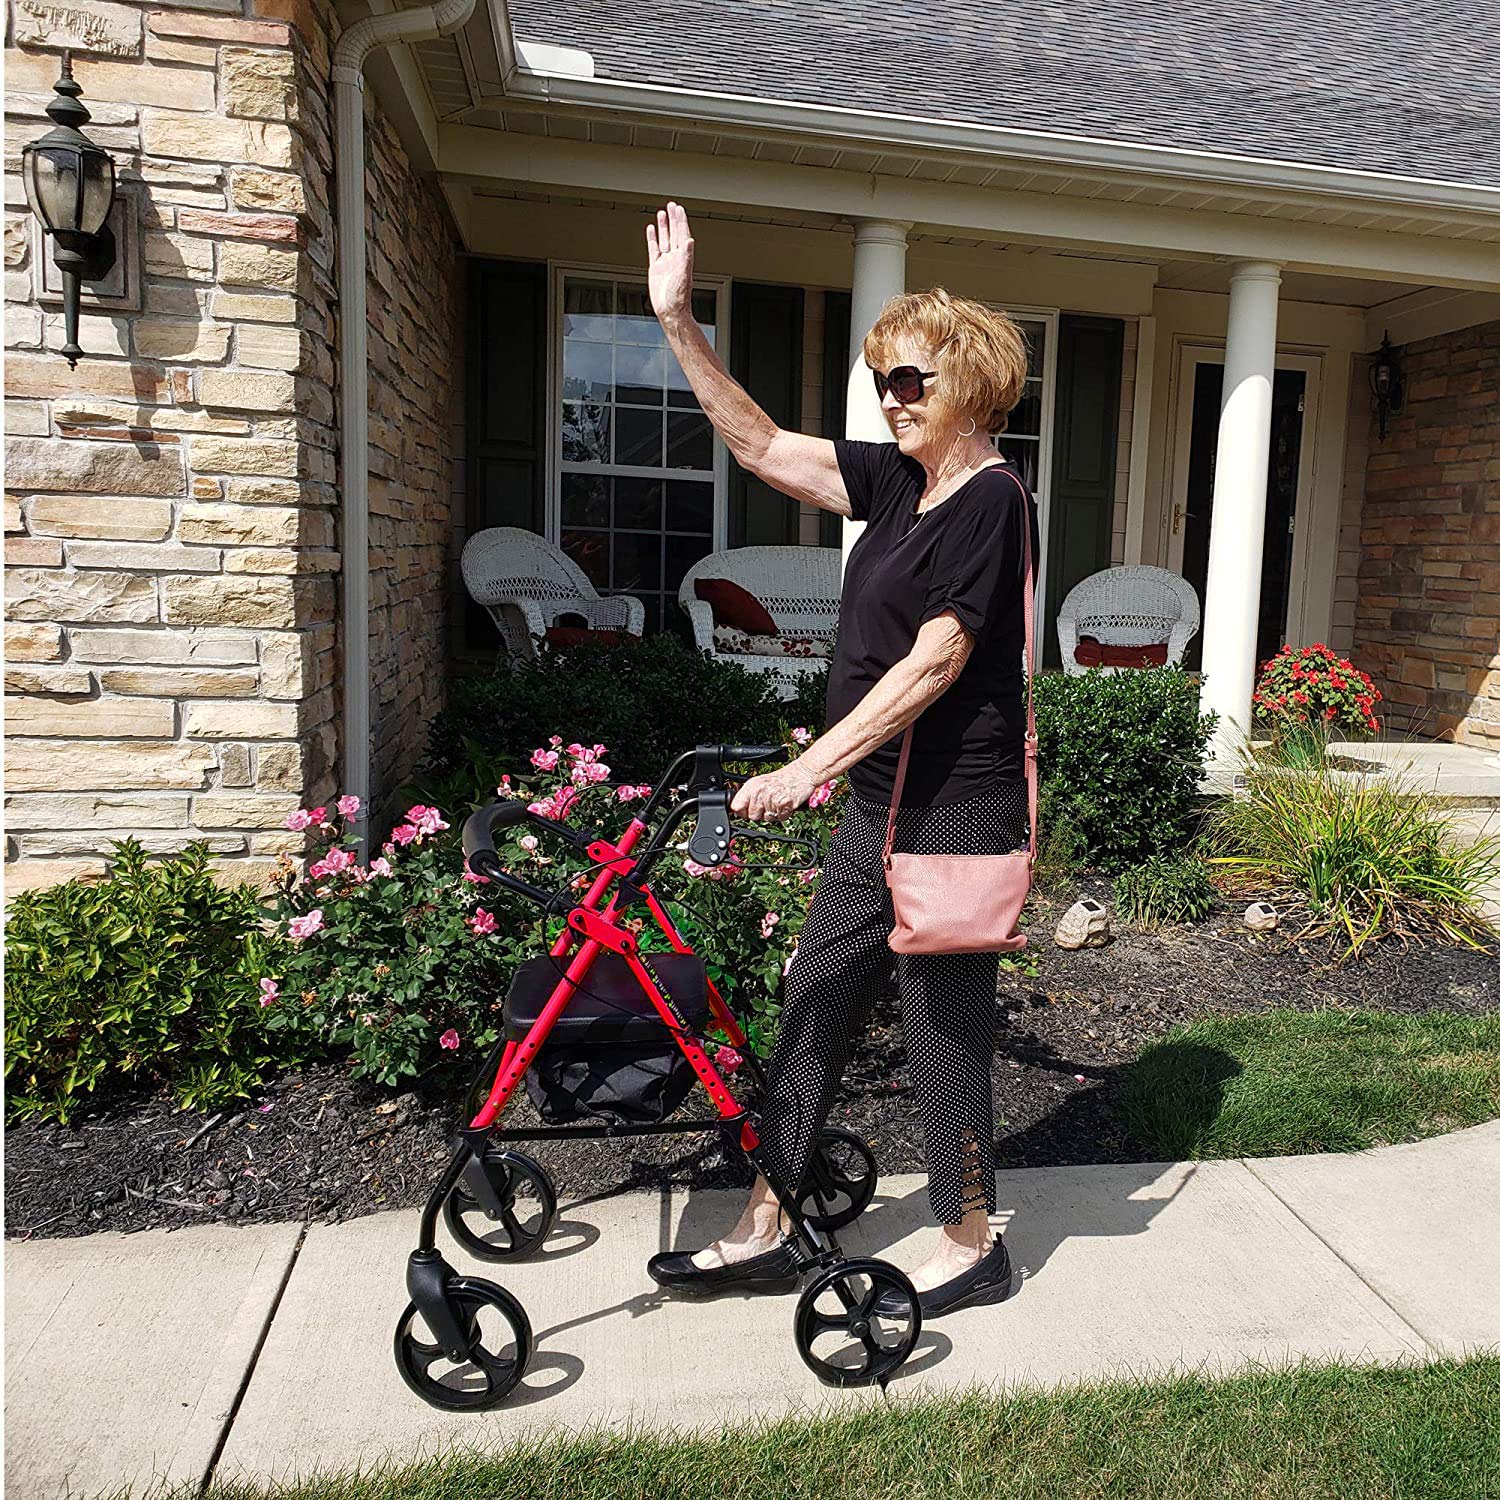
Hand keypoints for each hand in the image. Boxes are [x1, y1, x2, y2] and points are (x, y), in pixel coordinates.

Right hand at [646, 202, 694, 324]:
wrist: (670, 313)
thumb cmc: (679, 299)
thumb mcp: (684, 276)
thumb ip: (686, 258)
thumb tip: (689, 240)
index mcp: (684, 259)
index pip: (683, 234)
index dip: (681, 221)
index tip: (679, 208)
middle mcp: (676, 259)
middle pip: (674, 233)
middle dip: (673, 219)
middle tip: (671, 205)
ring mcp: (666, 263)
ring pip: (664, 239)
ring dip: (664, 226)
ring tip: (662, 213)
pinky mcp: (655, 268)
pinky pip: (654, 250)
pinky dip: (653, 239)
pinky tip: (651, 230)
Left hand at [731, 762, 819, 822]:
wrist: (802, 773)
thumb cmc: (782, 779)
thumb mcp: (761, 783)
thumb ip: (748, 796)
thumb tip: (737, 810)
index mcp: (752, 785)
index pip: (736, 806)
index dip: (742, 812)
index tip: (747, 811)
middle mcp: (760, 791)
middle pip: (752, 816)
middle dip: (760, 814)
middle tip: (769, 804)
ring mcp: (772, 797)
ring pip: (767, 818)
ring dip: (773, 814)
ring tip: (778, 802)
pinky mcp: (784, 804)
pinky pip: (780, 818)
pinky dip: (784, 814)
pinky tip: (785, 805)